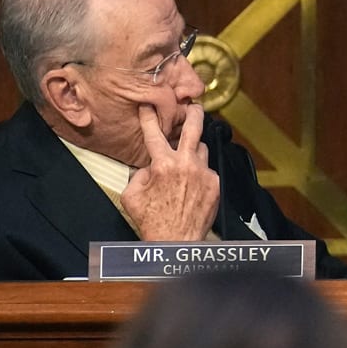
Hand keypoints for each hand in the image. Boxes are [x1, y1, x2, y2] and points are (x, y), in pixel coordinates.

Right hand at [122, 106, 220, 242]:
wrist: (177, 241)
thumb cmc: (154, 222)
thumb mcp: (131, 196)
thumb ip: (139, 174)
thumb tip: (149, 166)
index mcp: (163, 165)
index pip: (154, 133)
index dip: (149, 116)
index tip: (148, 106)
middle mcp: (186, 165)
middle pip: (193, 128)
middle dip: (193, 113)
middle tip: (192, 106)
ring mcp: (203, 173)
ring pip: (202, 150)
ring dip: (194, 151)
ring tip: (187, 159)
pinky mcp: (215, 184)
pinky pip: (207, 170)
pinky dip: (199, 173)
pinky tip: (192, 185)